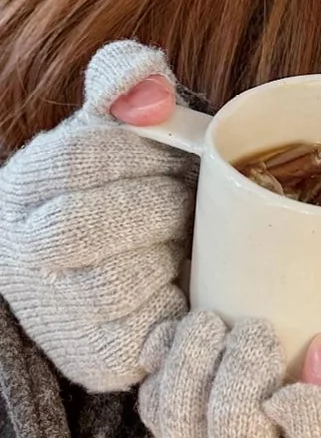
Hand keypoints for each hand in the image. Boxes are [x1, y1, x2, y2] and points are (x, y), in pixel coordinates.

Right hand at [0, 39, 197, 392]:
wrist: (116, 268)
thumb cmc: (121, 186)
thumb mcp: (115, 125)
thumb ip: (124, 82)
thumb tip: (146, 77)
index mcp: (21, 190)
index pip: (75, 160)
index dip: (137, 152)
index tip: (168, 151)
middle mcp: (20, 256)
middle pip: (82, 227)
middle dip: (153, 204)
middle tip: (183, 196)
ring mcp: (55, 314)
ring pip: (118, 281)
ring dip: (167, 252)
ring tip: (180, 238)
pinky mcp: (99, 360)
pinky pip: (149, 331)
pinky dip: (179, 302)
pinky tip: (181, 279)